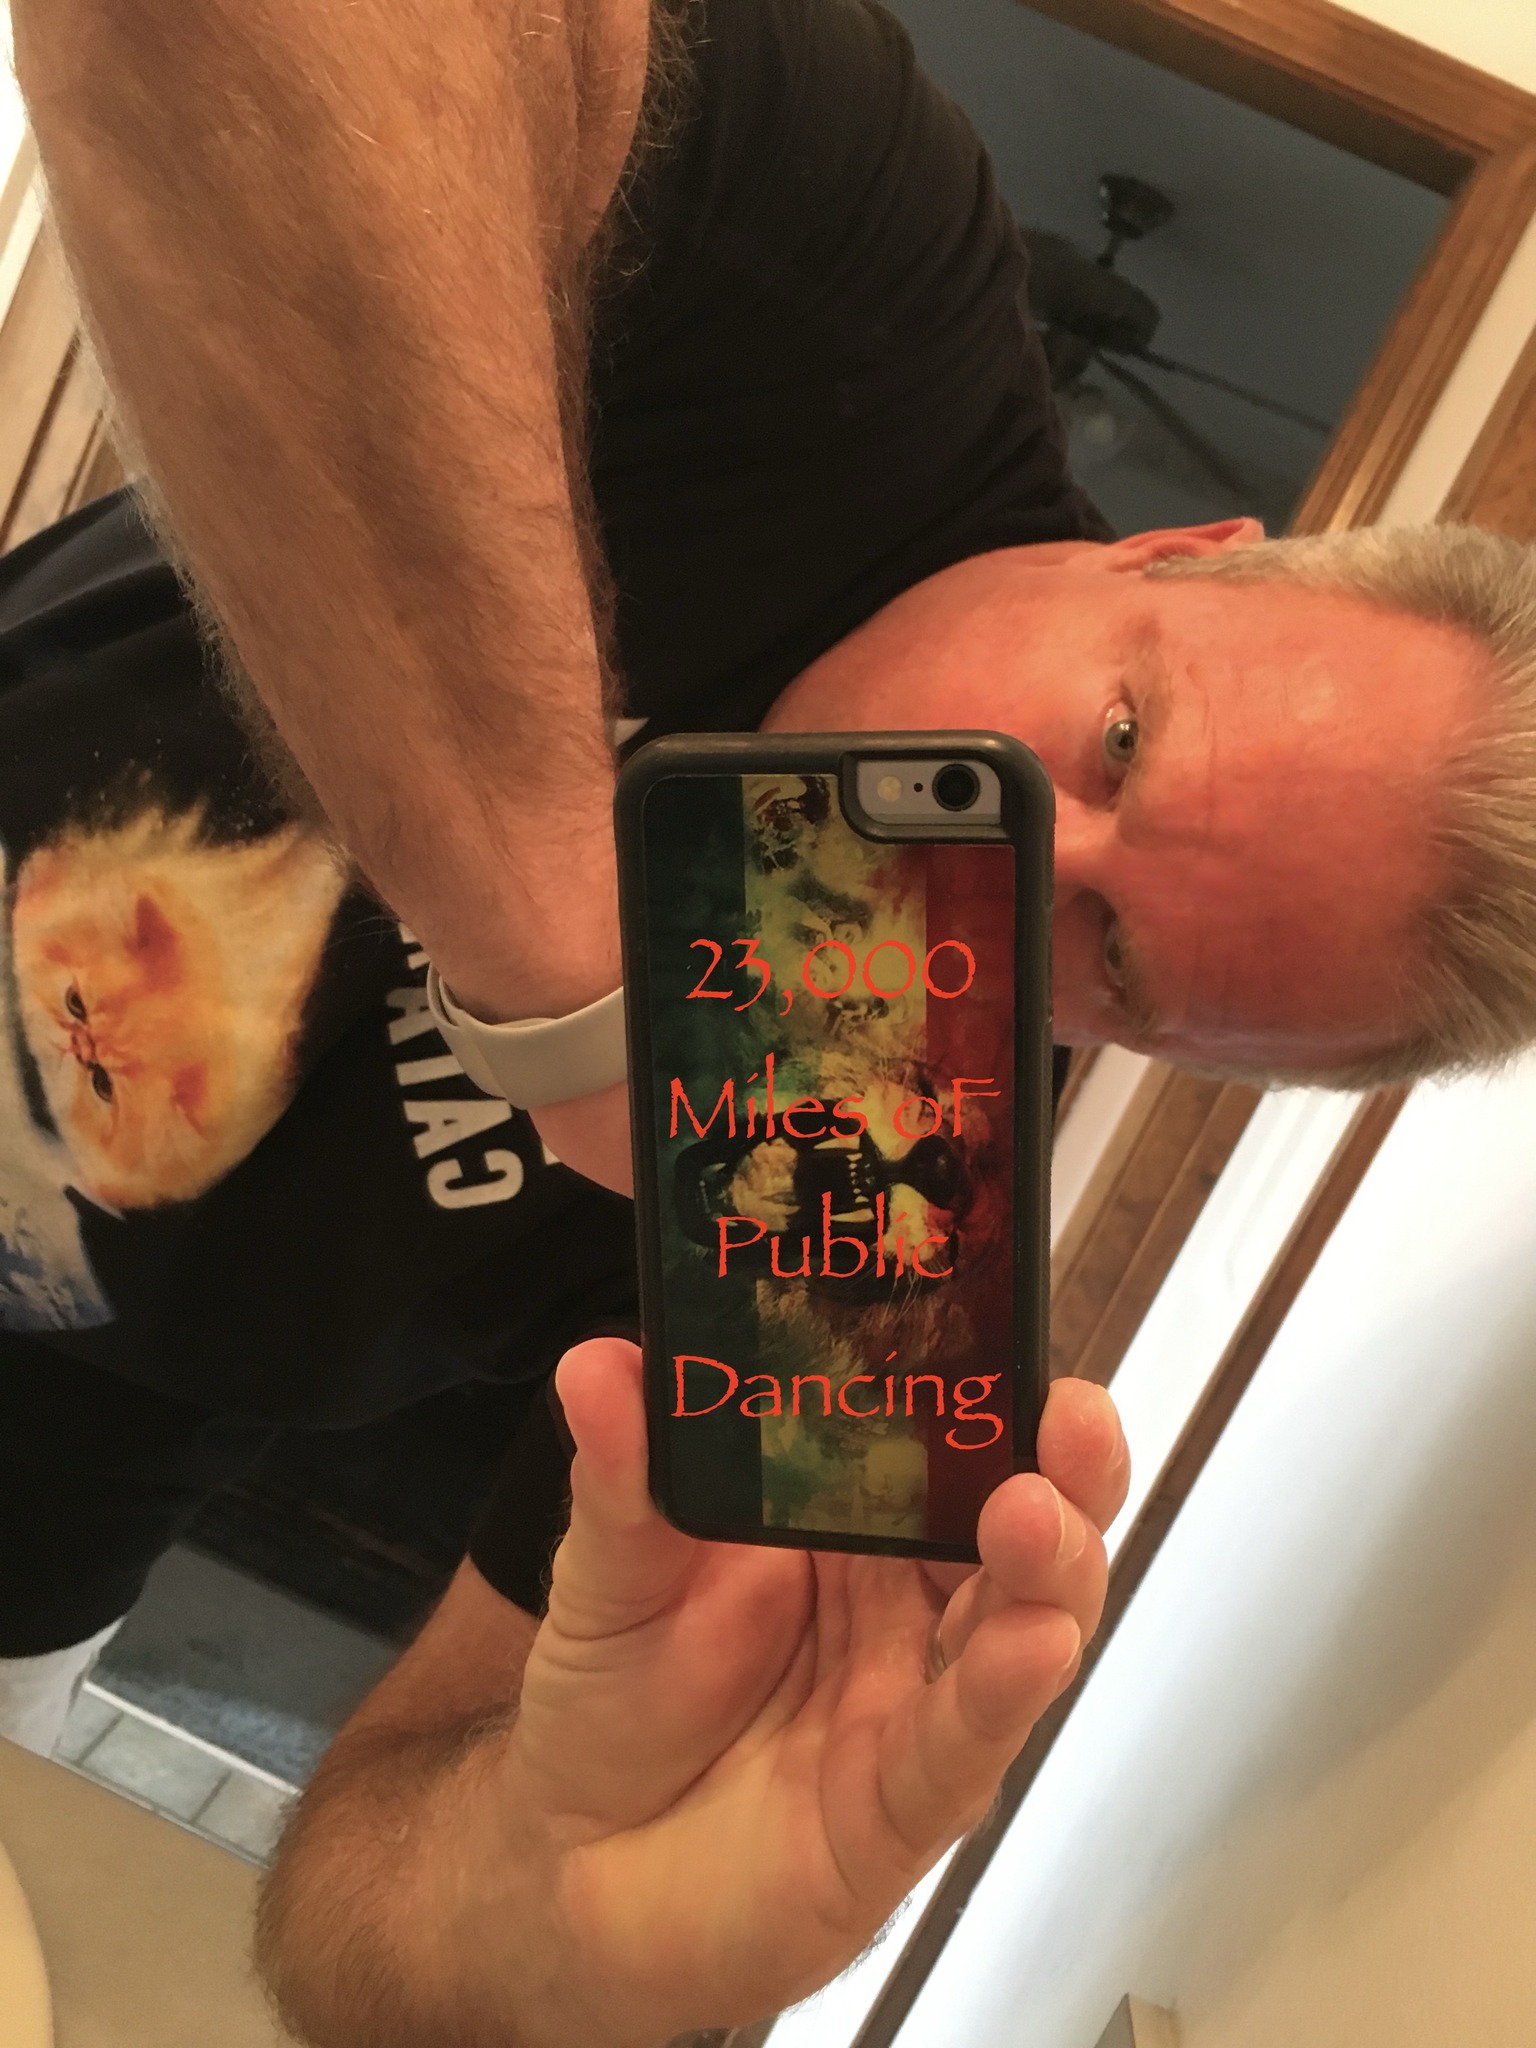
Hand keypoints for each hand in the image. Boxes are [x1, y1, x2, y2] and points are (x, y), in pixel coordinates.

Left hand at [500, 1337, 1128, 2042]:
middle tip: (1070, 1416)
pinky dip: (1003, 1693)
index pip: (951, 1438)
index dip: (994, 1385)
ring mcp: (915, 1702)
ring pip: (1021, 1624)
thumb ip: (621, 1475)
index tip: (1010, 1319)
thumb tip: (598, 1362)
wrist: (569, 1865)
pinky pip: (963, 1746)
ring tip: (1036, 1514)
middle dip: (1065, 1466)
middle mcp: (908, 1602)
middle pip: (1021, 1522)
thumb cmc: (615, 1693)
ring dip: (1050, 1566)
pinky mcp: (901, 1808)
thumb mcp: (610, 1570)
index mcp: (853, 1521)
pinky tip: (1033, 1643)